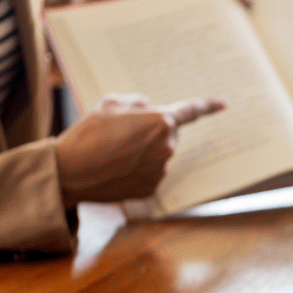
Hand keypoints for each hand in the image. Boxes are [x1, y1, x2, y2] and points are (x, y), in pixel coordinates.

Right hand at [55, 94, 224, 207]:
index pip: (190, 111)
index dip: (208, 106)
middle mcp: (167, 148)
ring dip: (144, 152)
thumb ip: (136, 103)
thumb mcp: (109, 104)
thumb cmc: (87, 134)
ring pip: (158, 155)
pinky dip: (137, 170)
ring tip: (113, 153)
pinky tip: (116, 169)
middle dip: (152, 132)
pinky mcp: (151, 188)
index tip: (223, 104)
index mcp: (160, 122)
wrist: (69, 171)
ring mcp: (160, 171)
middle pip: (168, 135)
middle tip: (123, 134)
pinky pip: (150, 173)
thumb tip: (147, 108)